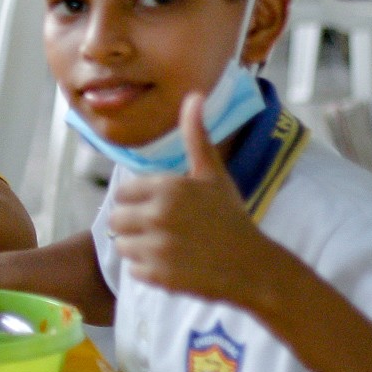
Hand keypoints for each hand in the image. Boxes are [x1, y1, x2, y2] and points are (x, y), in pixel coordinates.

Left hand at [106, 94, 275, 303]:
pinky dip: (149, 271)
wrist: (254, 267)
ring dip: (140, 248)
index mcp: (166, 188)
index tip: (162, 208)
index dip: (139, 201)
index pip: (122, 193)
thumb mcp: (213, 174)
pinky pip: (133, 270)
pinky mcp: (157, 276)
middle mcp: (157, 216)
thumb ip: (196, 136)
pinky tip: (174, 266)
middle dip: (136, 224)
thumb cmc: (231, 217)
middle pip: (117, 219)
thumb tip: (194, 95)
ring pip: (122, 245)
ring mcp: (156, 248)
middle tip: (165, 230)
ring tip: (170, 247)